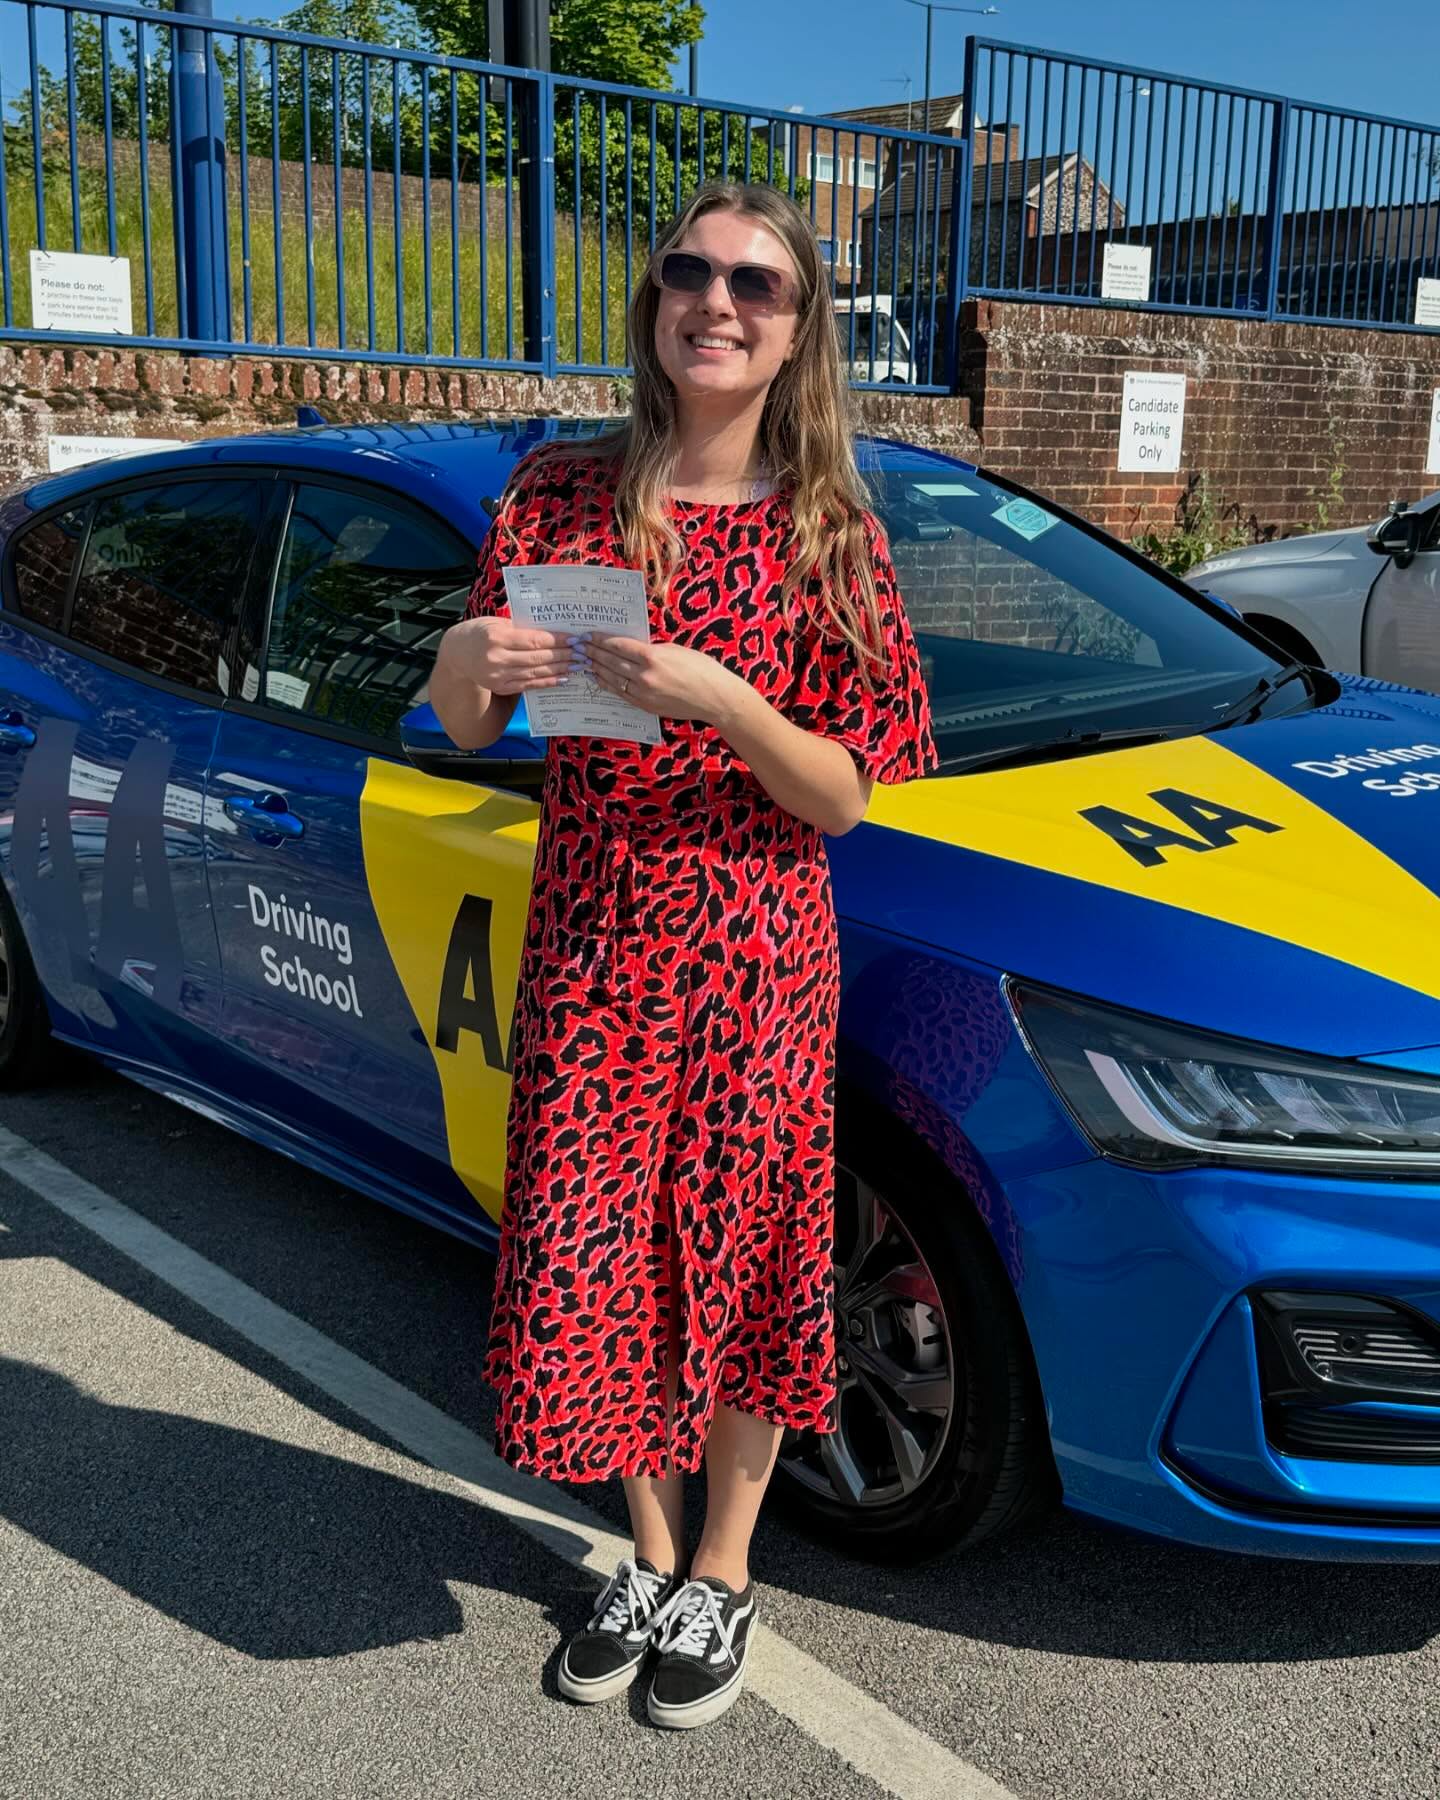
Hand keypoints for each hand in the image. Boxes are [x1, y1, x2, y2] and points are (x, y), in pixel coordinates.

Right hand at [438, 617, 571, 694]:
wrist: (456, 654)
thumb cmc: (478, 632)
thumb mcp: (495, 623)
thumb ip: (520, 628)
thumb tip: (551, 632)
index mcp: (496, 638)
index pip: (534, 640)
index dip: (557, 640)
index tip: (575, 638)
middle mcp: (497, 659)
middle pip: (538, 658)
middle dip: (563, 655)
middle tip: (582, 653)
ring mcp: (498, 676)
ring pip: (536, 673)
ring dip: (560, 670)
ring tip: (577, 665)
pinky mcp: (501, 688)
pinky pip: (529, 685)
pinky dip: (547, 682)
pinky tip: (563, 678)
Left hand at [578, 634, 748, 726]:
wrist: (714, 697)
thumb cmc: (700, 668)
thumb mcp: (675, 649)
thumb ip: (651, 649)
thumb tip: (632, 648)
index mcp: (652, 656)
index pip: (618, 645)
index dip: (601, 639)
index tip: (589, 634)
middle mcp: (644, 675)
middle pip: (611, 661)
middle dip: (593, 652)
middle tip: (580, 645)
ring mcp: (643, 693)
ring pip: (612, 678)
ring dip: (596, 668)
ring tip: (585, 660)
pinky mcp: (645, 705)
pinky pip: (620, 693)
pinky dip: (607, 684)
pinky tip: (599, 678)